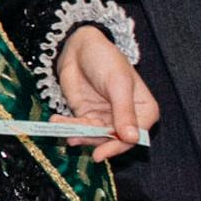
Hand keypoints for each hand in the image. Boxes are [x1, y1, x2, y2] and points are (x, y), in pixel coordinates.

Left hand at [56, 28, 158, 163]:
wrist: (79, 46)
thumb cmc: (106, 59)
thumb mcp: (117, 84)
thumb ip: (124, 112)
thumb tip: (132, 138)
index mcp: (144, 109)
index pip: (135, 136)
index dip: (118, 146)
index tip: (100, 154)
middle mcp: (127, 117)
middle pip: (113, 140)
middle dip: (92, 141)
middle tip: (75, 139)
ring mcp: (106, 118)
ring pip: (94, 136)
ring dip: (78, 134)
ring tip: (63, 129)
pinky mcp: (87, 116)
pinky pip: (79, 127)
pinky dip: (67, 127)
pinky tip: (56, 121)